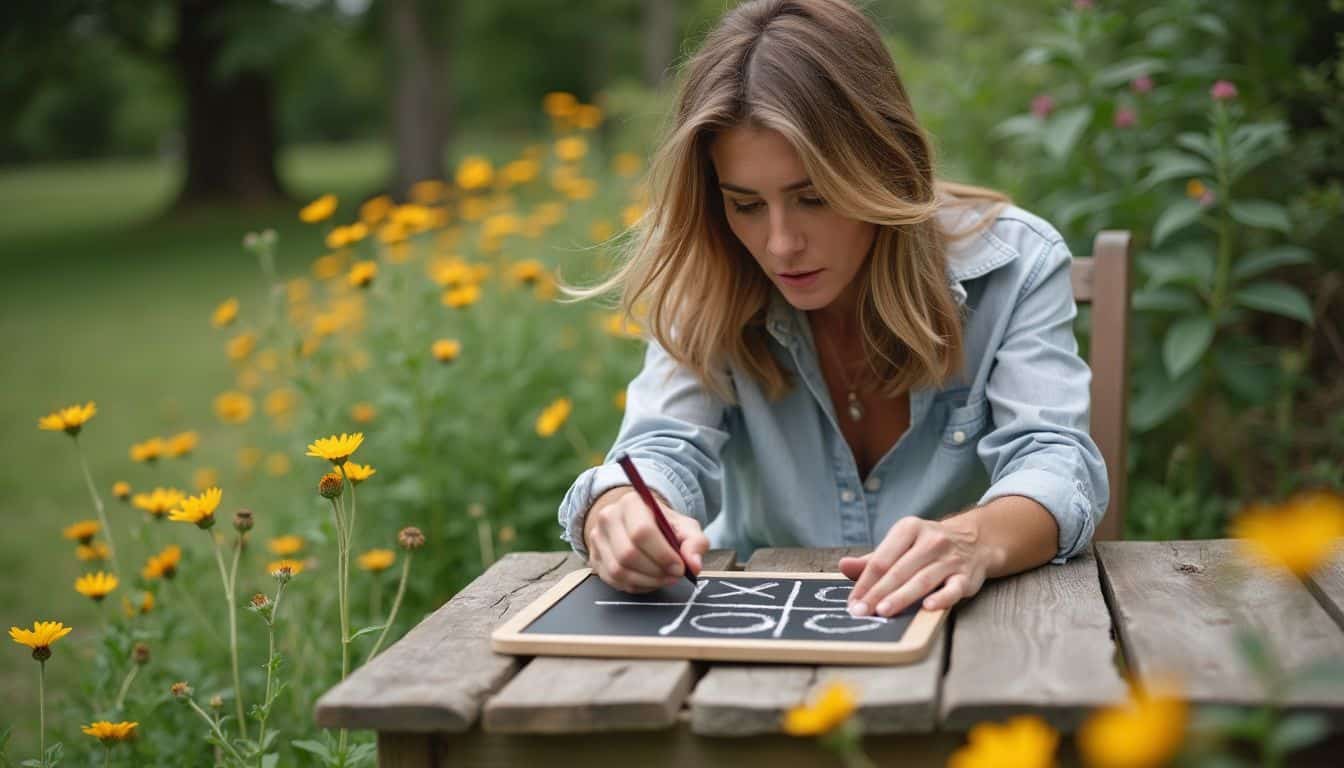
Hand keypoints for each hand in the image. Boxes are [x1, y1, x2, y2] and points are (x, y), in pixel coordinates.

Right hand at [583, 486, 708, 592]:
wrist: (637, 523)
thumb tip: (694, 564)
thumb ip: (695, 543)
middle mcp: (608, 517)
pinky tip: (649, 580)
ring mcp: (597, 538)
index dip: (663, 555)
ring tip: (663, 578)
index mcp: (631, 503)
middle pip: (628, 554)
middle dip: (656, 571)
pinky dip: (636, 585)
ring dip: (647, 581)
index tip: (679, 567)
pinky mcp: (594, 558)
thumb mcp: (685, 527)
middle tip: (674, 575)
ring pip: (619, 570)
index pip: (642, 532)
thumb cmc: (663, 525)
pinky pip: (613, 580)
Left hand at [838, 515, 993, 616]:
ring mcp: (950, 558)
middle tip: (861, 612)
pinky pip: (953, 588)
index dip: (864, 582)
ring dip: (901, 597)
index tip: (852, 602)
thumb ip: (873, 559)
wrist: (975, 539)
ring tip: (883, 612)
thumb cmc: (927, 546)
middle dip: (877, 593)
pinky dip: (941, 598)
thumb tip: (843, 566)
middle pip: (898, 570)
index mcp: (908, 528)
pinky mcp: (967, 576)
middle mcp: (930, 541)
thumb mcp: (900, 544)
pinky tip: (927, 607)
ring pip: (922, 580)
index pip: (881, 559)